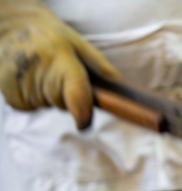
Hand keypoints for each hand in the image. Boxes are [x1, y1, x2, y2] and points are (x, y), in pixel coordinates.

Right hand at [0, 1, 119, 128]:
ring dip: (47, 97)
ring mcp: (19, 79)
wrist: (16, 27)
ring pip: (45, 106)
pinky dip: (32, 98)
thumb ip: (102, 68)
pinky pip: (28, 106)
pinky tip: (29, 79)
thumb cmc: (56, 39)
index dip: (81, 112)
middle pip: (61, 103)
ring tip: (42, 74)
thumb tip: (123, 91)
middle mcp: (38, 68)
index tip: (84, 123)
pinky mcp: (7, 89)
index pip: (74, 93)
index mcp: (61, 58)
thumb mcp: (82, 46)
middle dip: (66, 98)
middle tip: (60, 77)